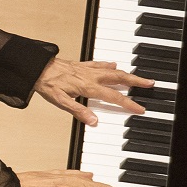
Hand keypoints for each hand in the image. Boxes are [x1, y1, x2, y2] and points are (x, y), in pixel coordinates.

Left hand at [34, 57, 153, 126]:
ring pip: (113, 70)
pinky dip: (109, 65)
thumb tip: (94, 122)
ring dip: (127, 73)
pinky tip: (114, 64)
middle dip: (136, 81)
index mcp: (88, 87)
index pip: (113, 97)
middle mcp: (91, 76)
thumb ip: (79, 111)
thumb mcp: (60, 102)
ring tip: (139, 77)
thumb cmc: (47, 84)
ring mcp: (87, 69)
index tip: (140, 108)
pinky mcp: (81, 65)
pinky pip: (99, 64)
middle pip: (119, 78)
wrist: (36, 68)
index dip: (128, 103)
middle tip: (150, 84)